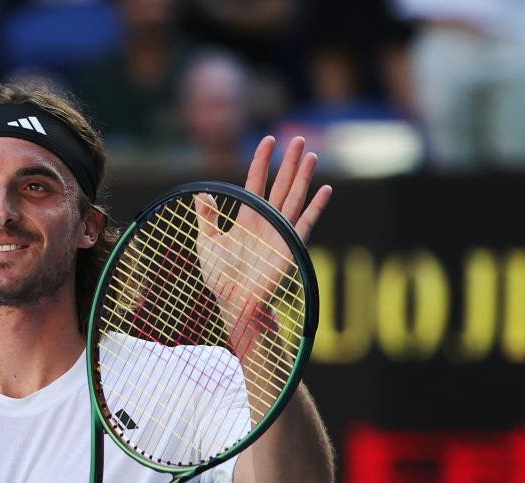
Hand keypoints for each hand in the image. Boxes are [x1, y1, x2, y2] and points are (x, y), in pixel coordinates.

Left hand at [193, 136, 331, 339]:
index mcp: (247, 217)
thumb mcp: (207, 243)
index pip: (256, 182)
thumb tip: (200, 194)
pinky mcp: (290, 246)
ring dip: (303, 177)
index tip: (268, 140)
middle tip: (298, 139)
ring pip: (294, 198)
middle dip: (289, 162)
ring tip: (311, 155)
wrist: (234, 302)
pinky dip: (316, 207)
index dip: (262, 162)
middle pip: (280, 185)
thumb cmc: (220, 277)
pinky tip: (325, 190)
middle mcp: (266, 220)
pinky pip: (305, 223)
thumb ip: (206, 219)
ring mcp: (280, 232)